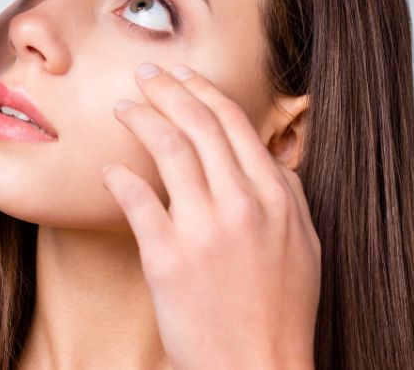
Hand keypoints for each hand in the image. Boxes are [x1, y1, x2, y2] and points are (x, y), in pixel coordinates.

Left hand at [104, 62, 320, 369]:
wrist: (258, 369)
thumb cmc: (281, 312)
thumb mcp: (304, 245)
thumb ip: (287, 194)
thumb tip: (267, 157)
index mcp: (275, 195)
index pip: (234, 121)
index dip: (202, 90)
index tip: (182, 75)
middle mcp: (242, 203)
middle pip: (198, 124)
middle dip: (167, 89)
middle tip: (145, 74)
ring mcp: (204, 229)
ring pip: (169, 149)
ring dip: (142, 118)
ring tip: (123, 108)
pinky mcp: (167, 259)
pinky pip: (137, 201)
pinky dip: (119, 177)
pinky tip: (109, 168)